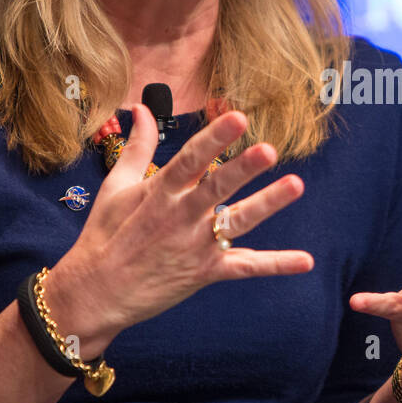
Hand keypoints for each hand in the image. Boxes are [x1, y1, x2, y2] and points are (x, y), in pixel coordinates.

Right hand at [49, 106, 313, 344]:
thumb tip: (142, 108)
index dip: (214, 137)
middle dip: (242, 168)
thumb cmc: (105, 235)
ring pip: (237, 222)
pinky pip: (245, 267)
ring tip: (296, 185)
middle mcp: (180, 217)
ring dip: (266, 204)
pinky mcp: (205, 273)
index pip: (190, 158)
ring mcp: (195, 246)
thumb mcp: (116, 187)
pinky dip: (275, 264)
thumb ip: (138, 147)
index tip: (237, 116)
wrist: (95, 294)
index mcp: (159, 192)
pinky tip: (306, 260)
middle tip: (268, 149)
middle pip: (216, 187)